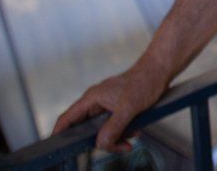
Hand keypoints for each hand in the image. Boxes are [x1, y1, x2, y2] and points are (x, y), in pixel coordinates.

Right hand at [52, 64, 168, 151]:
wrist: (159, 70)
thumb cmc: (143, 82)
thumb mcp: (128, 108)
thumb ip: (113, 127)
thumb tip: (100, 144)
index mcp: (92, 98)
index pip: (68, 118)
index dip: (60, 132)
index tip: (56, 146)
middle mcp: (96, 101)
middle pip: (87, 128)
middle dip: (102, 140)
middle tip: (118, 145)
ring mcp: (106, 104)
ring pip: (103, 128)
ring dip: (117, 136)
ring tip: (131, 136)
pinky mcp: (117, 107)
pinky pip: (114, 124)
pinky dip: (123, 130)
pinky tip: (135, 130)